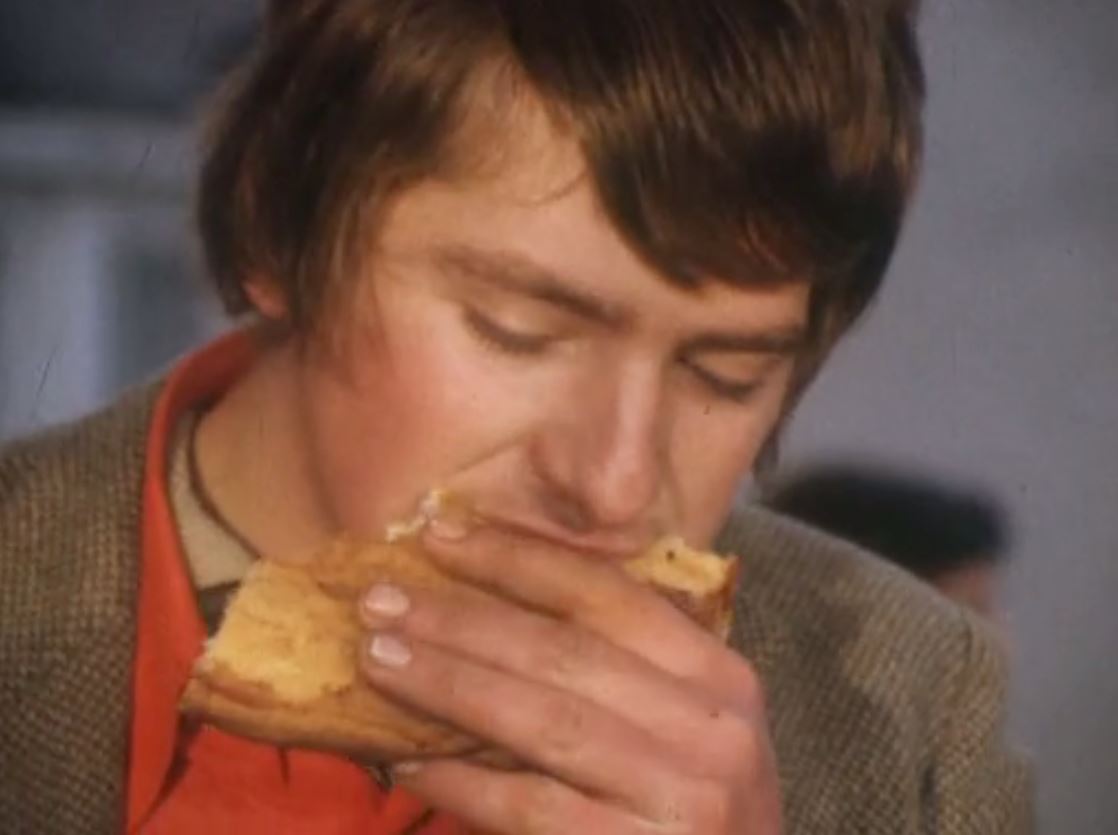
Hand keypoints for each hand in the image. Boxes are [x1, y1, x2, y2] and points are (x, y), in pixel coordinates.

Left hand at [357, 521, 781, 833]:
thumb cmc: (692, 816)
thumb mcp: (684, 731)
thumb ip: (618, 673)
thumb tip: (487, 606)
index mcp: (720, 677)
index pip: (606, 594)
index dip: (516, 558)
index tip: (439, 535)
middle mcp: (712, 730)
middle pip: (564, 651)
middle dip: (462, 619)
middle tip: (380, 599)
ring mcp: (683, 797)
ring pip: (542, 720)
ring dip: (448, 683)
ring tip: (377, 659)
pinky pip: (529, 805)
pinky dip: (462, 780)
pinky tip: (407, 760)